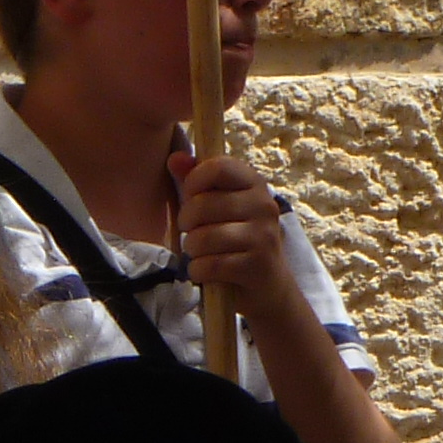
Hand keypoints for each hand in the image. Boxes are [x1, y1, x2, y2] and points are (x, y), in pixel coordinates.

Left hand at [168, 153, 307, 323]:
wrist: (267, 284)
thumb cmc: (234, 237)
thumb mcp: (215, 205)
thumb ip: (194, 179)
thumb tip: (175, 158)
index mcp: (253, 183)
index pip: (217, 167)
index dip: (194, 182)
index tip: (191, 197)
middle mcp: (264, 205)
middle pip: (202, 206)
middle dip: (186, 223)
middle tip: (192, 232)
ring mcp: (264, 235)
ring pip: (203, 238)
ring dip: (191, 250)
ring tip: (199, 252)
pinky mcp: (259, 265)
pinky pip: (210, 265)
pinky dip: (199, 270)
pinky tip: (205, 270)